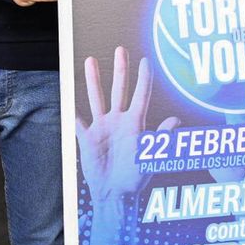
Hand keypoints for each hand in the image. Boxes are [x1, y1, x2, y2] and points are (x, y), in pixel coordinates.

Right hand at [77, 46, 179, 201]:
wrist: (115, 194)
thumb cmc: (136, 178)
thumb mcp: (151, 157)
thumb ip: (162, 137)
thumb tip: (177, 120)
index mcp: (136, 123)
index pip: (141, 94)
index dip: (144, 77)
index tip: (145, 60)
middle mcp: (119, 120)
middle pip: (120, 89)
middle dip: (120, 70)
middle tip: (121, 49)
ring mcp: (103, 127)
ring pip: (97, 98)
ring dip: (94, 80)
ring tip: (91, 60)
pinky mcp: (88, 138)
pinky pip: (77, 121)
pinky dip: (72, 111)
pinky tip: (67, 97)